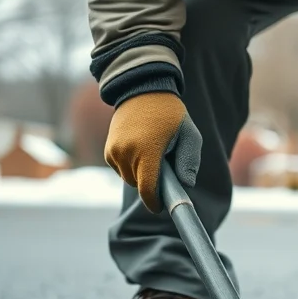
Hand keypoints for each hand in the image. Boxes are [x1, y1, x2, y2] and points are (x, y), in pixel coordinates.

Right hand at [104, 92, 201, 213]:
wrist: (142, 91)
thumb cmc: (171, 115)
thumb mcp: (189, 134)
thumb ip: (189, 161)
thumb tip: (186, 184)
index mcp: (147, 150)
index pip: (148, 189)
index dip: (155, 203)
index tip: (161, 208)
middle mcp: (126, 152)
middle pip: (140, 185)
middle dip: (152, 184)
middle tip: (165, 169)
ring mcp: (114, 151)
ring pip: (129, 179)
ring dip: (141, 175)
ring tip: (153, 156)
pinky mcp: (108, 150)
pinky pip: (121, 170)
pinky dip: (131, 167)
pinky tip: (140, 151)